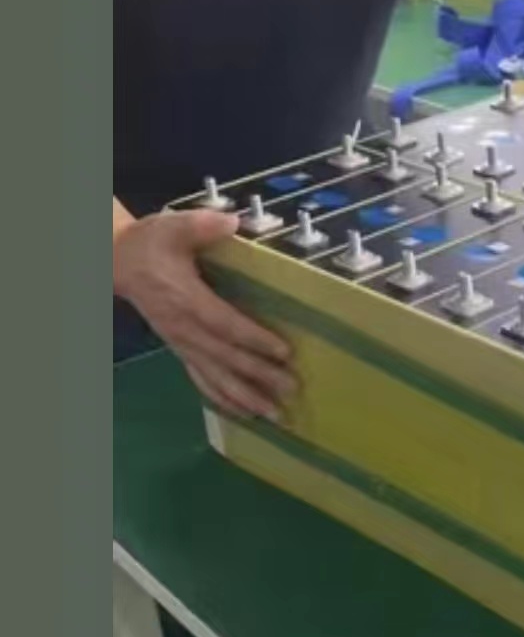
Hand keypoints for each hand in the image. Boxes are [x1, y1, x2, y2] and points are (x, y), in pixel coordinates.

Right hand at [114, 209, 294, 418]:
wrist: (118, 263)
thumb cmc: (151, 243)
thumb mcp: (173, 226)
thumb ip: (202, 225)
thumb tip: (232, 222)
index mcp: (185, 298)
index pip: (223, 323)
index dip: (252, 338)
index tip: (283, 351)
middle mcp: (183, 328)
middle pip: (225, 356)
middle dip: (259, 375)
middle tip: (291, 388)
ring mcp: (181, 344)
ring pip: (215, 376)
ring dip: (245, 397)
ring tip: (275, 413)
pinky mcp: (181, 351)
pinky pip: (202, 381)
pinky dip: (224, 400)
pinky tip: (246, 414)